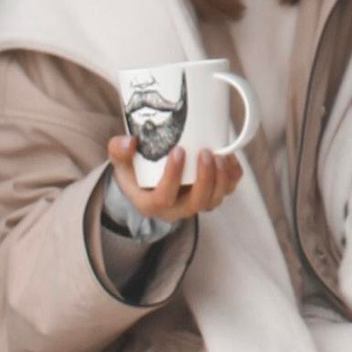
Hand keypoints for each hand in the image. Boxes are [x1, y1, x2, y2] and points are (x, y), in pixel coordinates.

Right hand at [107, 134, 242, 223]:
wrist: (147, 182)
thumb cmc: (134, 172)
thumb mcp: (121, 163)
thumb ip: (118, 151)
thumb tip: (129, 141)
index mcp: (151, 204)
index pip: (164, 197)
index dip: (173, 177)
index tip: (178, 151)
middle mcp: (176, 209)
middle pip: (197, 203)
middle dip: (205, 179)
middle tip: (205, 153)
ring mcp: (195, 203)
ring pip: (215, 200)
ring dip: (222, 179)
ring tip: (222, 154)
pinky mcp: (210, 195)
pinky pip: (227, 190)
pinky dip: (233, 176)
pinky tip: (231, 157)